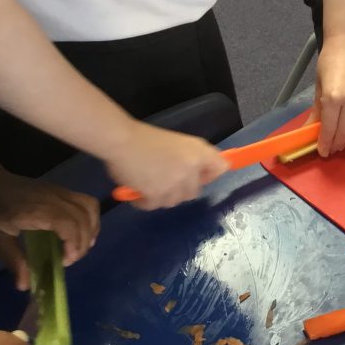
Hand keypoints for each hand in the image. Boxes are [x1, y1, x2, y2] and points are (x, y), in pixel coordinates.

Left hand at [0, 174, 99, 291]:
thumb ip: (14, 260)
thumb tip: (25, 286)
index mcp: (38, 210)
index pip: (69, 224)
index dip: (74, 244)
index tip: (65, 261)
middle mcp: (55, 198)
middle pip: (84, 217)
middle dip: (83, 242)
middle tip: (69, 259)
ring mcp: (60, 191)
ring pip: (90, 207)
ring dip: (92, 228)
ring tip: (80, 246)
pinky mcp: (61, 190)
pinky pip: (86, 202)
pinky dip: (90, 219)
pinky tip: (80, 232)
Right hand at [102, 122, 229, 209]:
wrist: (123, 141)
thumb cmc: (147, 139)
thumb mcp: (179, 143)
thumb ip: (192, 157)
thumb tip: (198, 175)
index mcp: (199, 152)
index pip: (221, 168)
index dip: (210, 175)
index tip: (199, 177)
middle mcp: (192, 168)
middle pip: (195, 191)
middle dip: (181, 189)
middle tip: (165, 180)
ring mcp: (176, 183)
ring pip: (175, 201)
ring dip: (163, 196)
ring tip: (149, 184)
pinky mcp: (158, 195)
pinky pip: (156, 206)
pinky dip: (146, 202)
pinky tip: (138, 191)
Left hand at [310, 35, 344, 155]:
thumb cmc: (329, 62)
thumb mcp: (319, 86)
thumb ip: (317, 110)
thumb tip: (308, 130)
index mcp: (333, 97)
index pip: (329, 128)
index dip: (325, 142)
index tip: (322, 152)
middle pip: (344, 131)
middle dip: (336, 144)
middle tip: (331, 150)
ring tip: (341, 144)